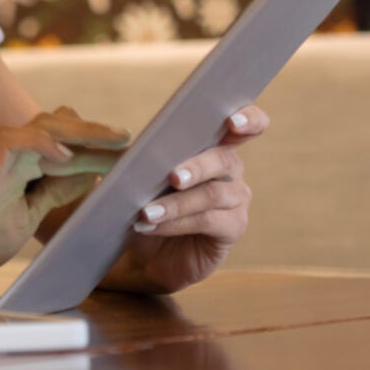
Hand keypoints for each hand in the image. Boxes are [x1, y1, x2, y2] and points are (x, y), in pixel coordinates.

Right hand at [0, 108, 127, 286]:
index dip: (102, 149)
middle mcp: (14, 149)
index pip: (71, 147)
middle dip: (101, 136)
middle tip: (137, 144)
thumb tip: (90, 176)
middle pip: (66, 127)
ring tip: (118, 141)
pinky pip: (23, 140)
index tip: (136, 156)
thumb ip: (55, 191)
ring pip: (50, 126)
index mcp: (25, 163)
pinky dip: (48, 144)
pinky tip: (72, 156)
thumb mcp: (29, 215)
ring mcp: (1, 150)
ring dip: (86, 133)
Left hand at [99, 104, 267, 295]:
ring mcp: (237, 199)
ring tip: (146, 211)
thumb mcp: (138, 177)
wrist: (148, 251)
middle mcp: (231, 170)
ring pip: (212, 194)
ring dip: (176, 203)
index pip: (247, 124)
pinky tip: (152, 225)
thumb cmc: (147, 203)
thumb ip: (138, 157)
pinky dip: (176, 222)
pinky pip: (208, 221)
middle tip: (172, 177)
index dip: (248, 119)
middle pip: (224, 159)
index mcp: (213, 145)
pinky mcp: (233, 227)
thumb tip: (121, 146)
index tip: (231, 122)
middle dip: (196, 166)